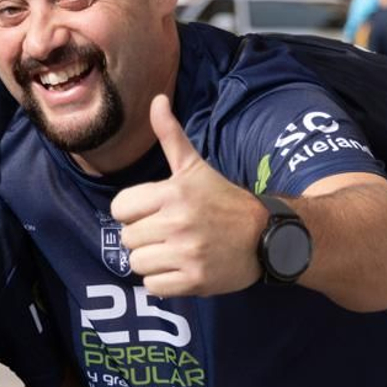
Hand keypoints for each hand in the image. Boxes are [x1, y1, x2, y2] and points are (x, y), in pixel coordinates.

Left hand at [110, 95, 267, 296]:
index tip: (155, 212)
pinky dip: (163, 283)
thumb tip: (157, 99)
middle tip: (170, 234)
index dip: (134, 212)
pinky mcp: (194, 280)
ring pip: (137, 264)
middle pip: (127, 239)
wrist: (266, 236)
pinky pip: (154, 287)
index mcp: (173, 192)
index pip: (120, 209)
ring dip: (152, 262)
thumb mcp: (195, 166)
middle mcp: (178, 222)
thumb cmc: (224, 200)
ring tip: (176, 252)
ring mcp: (187, 253)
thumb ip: (171, 135)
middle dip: (144, 238)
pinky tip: (182, 269)